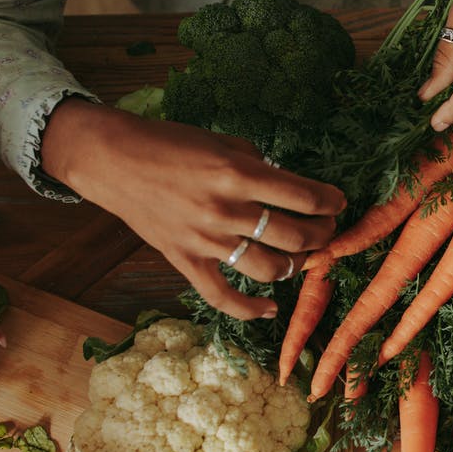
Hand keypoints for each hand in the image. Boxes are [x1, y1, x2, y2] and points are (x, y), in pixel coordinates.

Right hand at [41, 100, 345, 320]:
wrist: (113, 160)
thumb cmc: (171, 144)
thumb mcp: (224, 142)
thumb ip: (259, 165)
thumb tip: (289, 187)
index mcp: (239, 174)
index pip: (304, 196)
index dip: (331, 202)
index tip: (338, 203)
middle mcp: (226, 209)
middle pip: (295, 235)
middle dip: (322, 235)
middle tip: (327, 230)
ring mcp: (205, 240)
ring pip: (269, 269)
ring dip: (296, 266)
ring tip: (301, 257)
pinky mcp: (185, 260)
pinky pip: (222, 297)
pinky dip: (250, 309)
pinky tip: (270, 308)